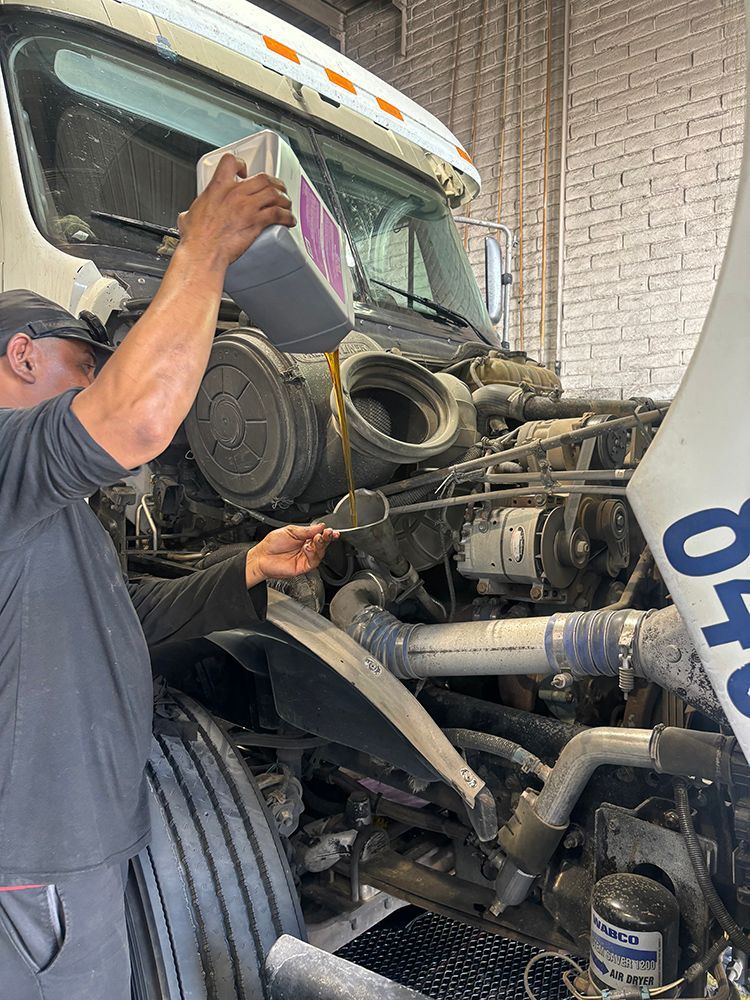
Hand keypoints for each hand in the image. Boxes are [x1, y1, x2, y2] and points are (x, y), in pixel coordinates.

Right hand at [178, 153, 295, 269]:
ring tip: (286, 203)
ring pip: (274, 193)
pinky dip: (287, 216)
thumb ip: (194, 211)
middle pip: (263, 178)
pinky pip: (278, 214)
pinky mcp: (256, 222)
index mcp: (218, 187)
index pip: (231, 162)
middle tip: (277, 188)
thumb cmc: (196, 238)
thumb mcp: (188, 216)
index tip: (245, 171)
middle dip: (274, 182)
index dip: (241, 164)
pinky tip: (289, 220)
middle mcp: (235, 194)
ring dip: (284, 198)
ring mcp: (247, 207)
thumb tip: (188, 216)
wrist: (203, 252)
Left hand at [245, 524, 339, 586]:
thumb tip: (321, 526)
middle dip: (327, 537)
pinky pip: (314, 561)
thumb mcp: (290, 531)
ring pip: (321, 552)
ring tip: (318, 538)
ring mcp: (306, 557)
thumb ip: (306, 530)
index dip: (326, 532)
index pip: (319, 534)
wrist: (262, 557)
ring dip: (321, 544)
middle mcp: (307, 547)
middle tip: (328, 533)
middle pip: (323, 543)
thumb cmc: (272, 544)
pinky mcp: (304, 566)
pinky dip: (314, 553)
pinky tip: (308, 547)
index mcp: (304, 537)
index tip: (330, 529)